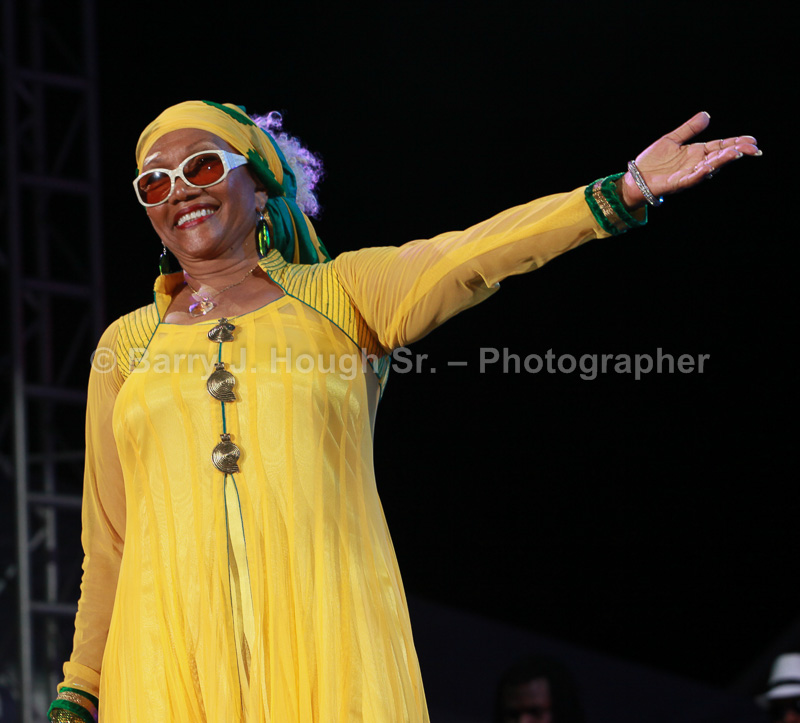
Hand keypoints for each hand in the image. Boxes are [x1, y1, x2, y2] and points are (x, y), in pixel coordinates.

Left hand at [620, 112, 760, 208]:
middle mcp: (696, 164)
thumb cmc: (653, 161)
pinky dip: (701, 173)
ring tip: (736, 153)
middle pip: (720, 156)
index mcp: (696, 152)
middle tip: (753, 148)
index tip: (752, 140)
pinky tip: (710, 167)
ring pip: (709, 167)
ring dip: (722, 161)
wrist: (636, 177)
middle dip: (736, 152)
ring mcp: (688, 174)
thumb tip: (707, 115)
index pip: (720, 146)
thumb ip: (689, 129)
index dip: (736, 143)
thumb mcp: (672, 139)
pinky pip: (692, 178)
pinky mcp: (677, 183)